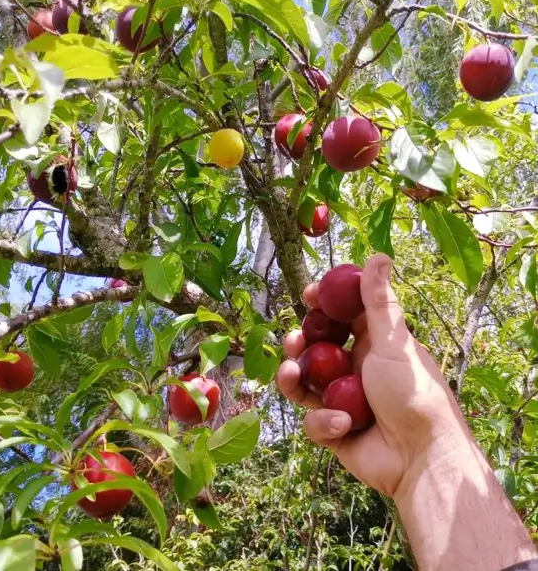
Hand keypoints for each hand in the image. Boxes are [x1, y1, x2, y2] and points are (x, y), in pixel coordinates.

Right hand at [276, 254, 467, 497]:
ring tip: (292, 373)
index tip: (310, 294)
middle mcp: (356, 369)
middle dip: (301, 343)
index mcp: (373, 345)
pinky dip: (325, 422)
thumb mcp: (394, 342)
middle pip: (316, 349)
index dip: (324, 304)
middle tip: (294, 340)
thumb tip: (379, 254)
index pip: (342, 316)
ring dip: (295, 378)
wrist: (421, 459)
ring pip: (306, 384)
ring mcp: (343, 400)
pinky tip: (343, 424)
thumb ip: (378, 302)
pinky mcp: (336, 431)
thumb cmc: (414, 394)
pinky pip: (315, 420)